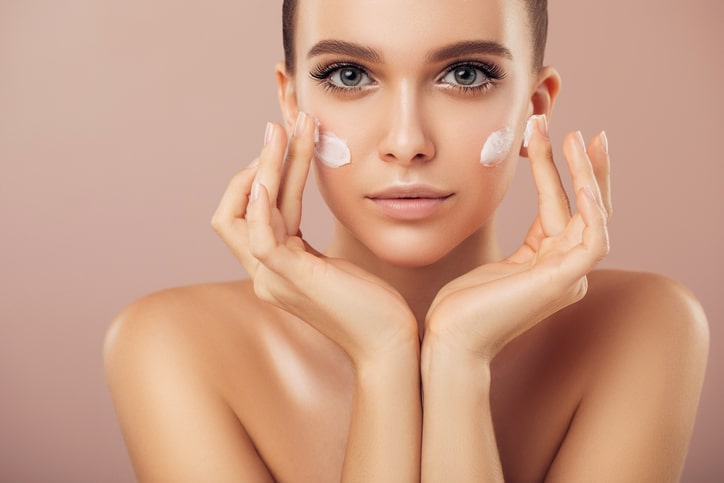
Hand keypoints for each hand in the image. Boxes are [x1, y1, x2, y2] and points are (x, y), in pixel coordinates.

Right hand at [211, 113, 417, 365]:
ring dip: (267, 166)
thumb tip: (304, 204)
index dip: (263, 177)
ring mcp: (272, 280)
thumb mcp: (331, 262)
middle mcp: (264, 275)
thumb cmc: (370, 304)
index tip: (288, 143)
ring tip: (287, 129)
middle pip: (236, 209)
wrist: (390, 342)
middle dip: (258, 163)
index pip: (250, 214)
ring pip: (248, 213)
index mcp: (272, 269)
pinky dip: (260, 203)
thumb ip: (306, 241)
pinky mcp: (290, 279)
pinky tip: (271, 172)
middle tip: (280, 125)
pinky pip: (260, 236)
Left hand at [424, 116, 610, 361]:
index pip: (563, 211)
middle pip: (586, 210)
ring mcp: (568, 278)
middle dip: (586, 169)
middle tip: (584, 132)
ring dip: (586, 175)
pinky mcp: (563, 281)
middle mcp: (565, 271)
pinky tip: (582, 179)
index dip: (562, 175)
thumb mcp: (491, 263)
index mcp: (548, 266)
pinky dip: (592, 208)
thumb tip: (506, 212)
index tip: (558, 139)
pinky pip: (593, 239)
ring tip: (574, 138)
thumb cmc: (460, 308)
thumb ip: (515, 243)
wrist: (448, 340)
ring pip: (592, 216)